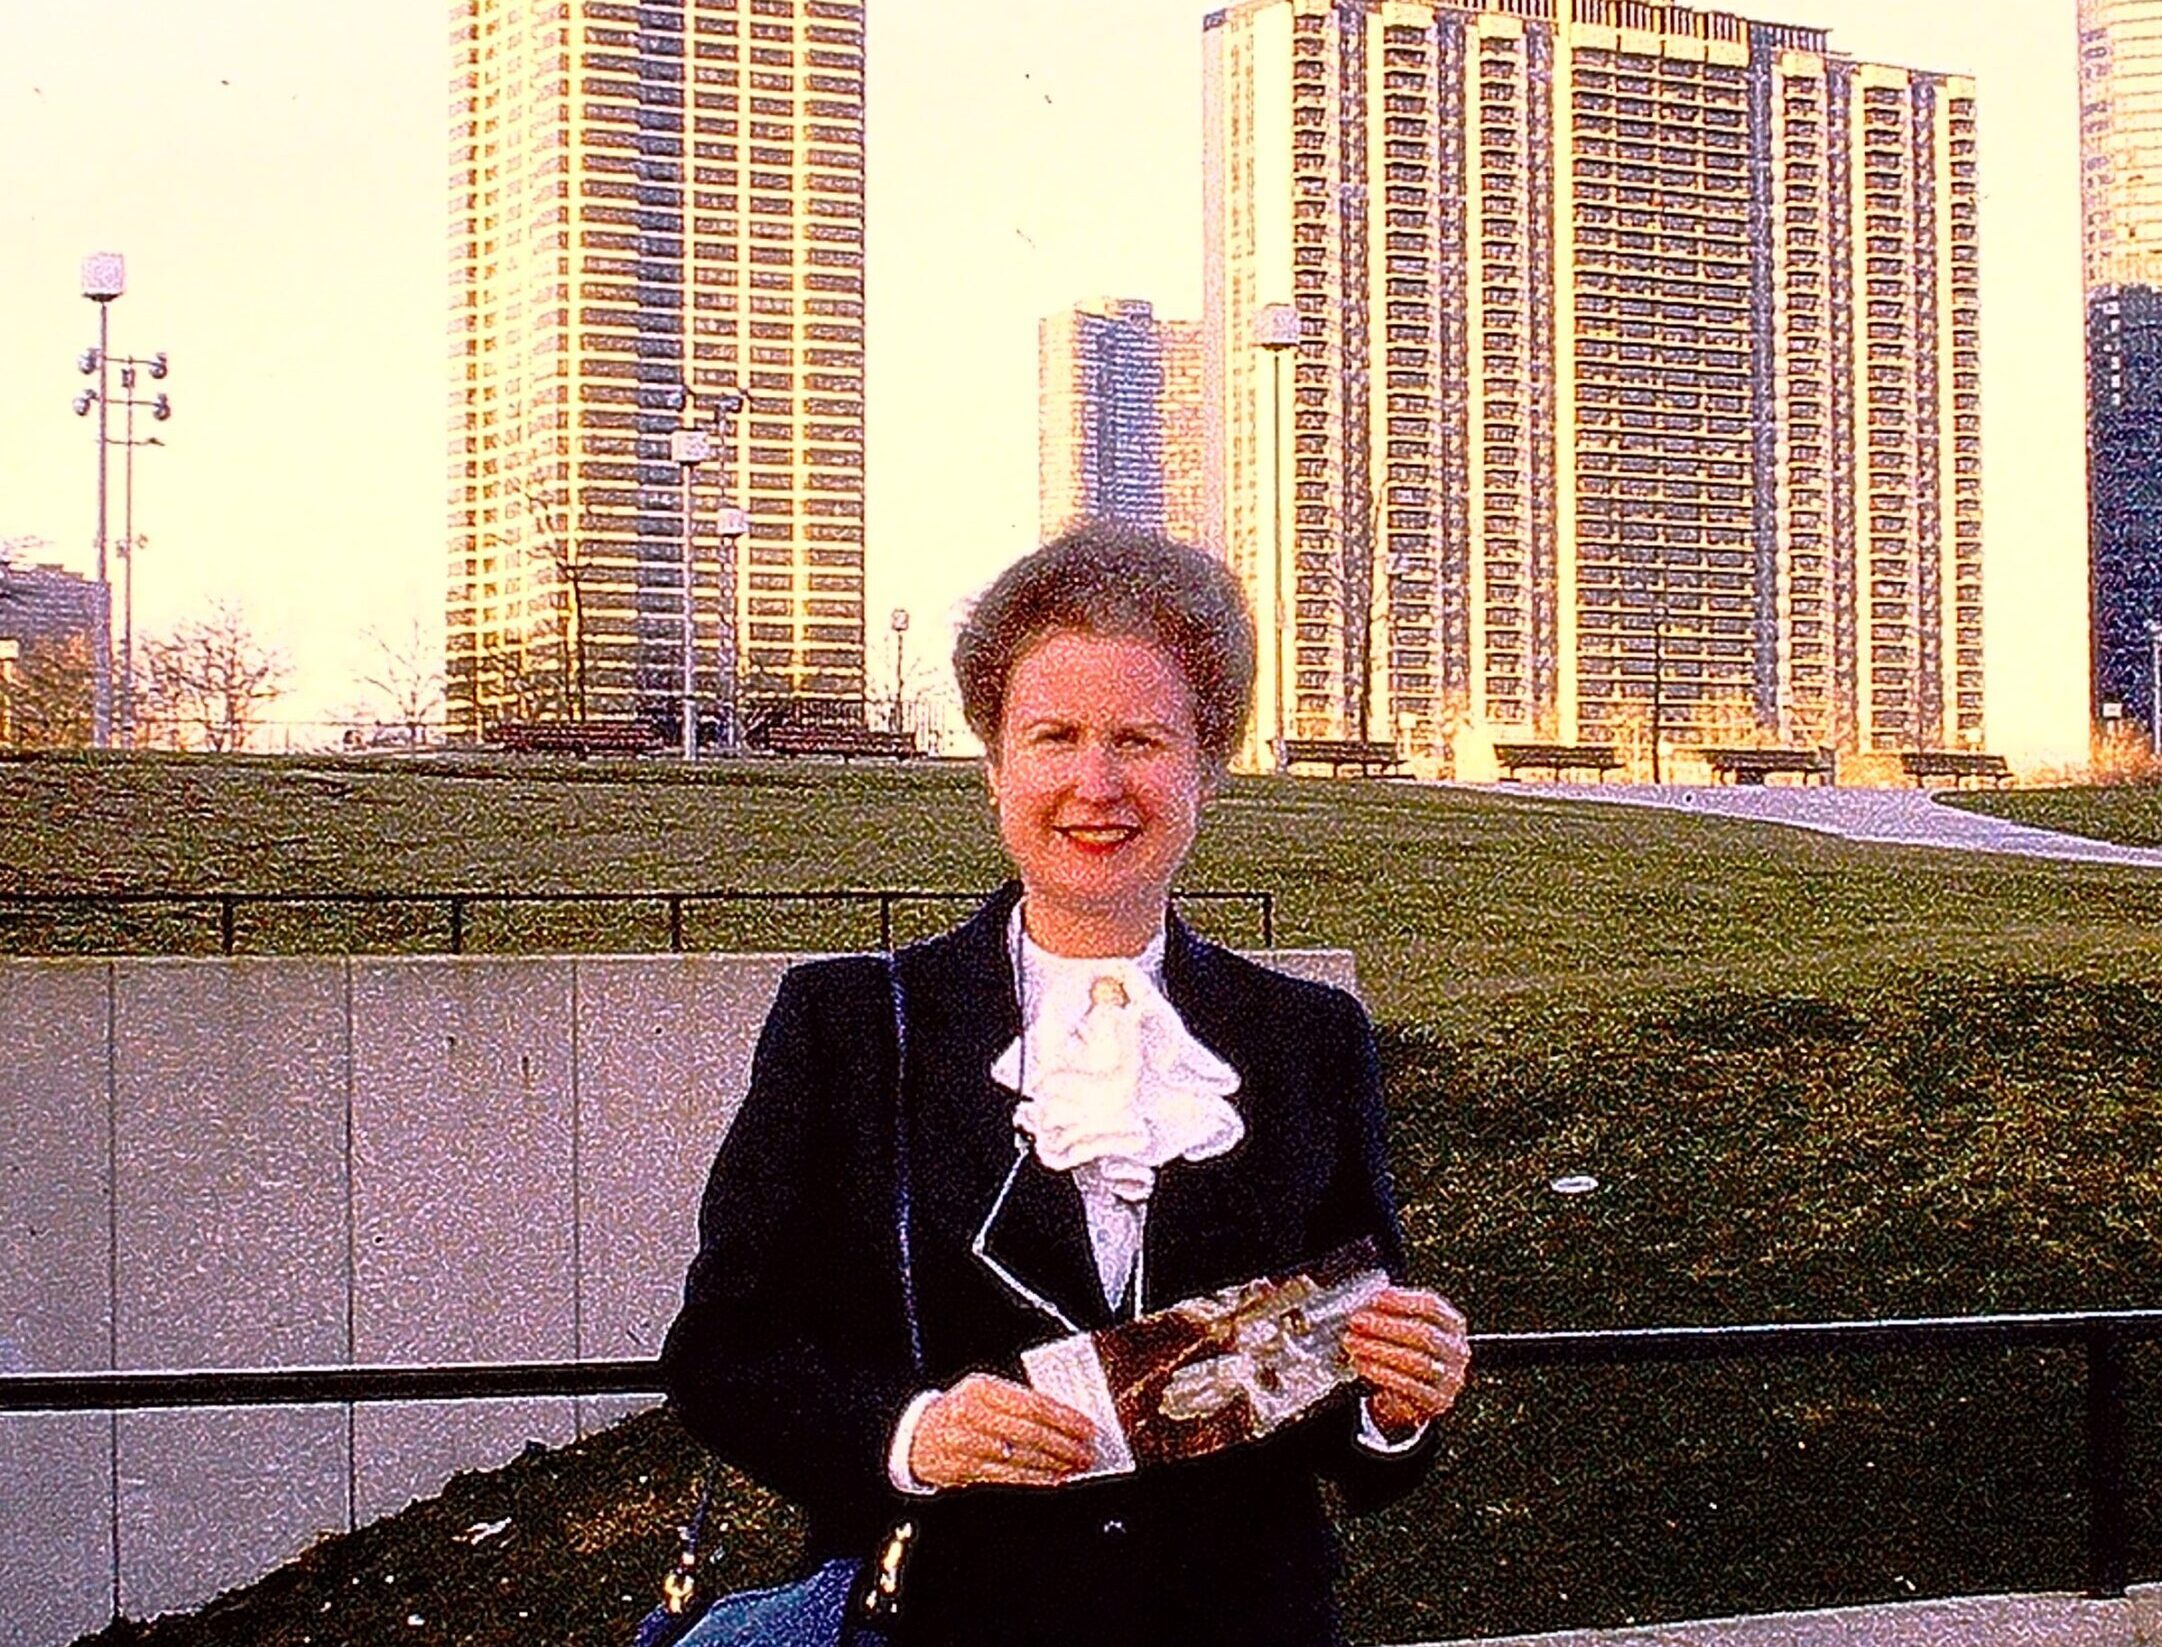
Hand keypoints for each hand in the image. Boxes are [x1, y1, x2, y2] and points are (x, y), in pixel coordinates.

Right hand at [909, 1373, 1098, 1488]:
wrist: (919, 1436)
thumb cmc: (959, 1410)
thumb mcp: (984, 1392)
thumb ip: (1018, 1400)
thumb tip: (1063, 1416)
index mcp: (982, 1389)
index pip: (1031, 1404)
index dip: (1063, 1418)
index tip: (1084, 1427)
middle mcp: (972, 1416)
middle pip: (1029, 1432)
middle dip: (1063, 1444)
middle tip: (1084, 1450)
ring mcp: (967, 1445)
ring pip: (1020, 1457)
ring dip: (1053, 1464)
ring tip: (1074, 1466)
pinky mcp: (966, 1471)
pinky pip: (1008, 1477)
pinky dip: (1034, 1479)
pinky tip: (1052, 1479)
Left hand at [1346, 1287, 1469, 1438]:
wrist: (1411, 1399)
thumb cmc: (1407, 1355)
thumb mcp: (1405, 1330)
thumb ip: (1392, 1314)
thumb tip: (1365, 1300)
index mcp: (1452, 1325)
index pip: (1431, 1306)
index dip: (1401, 1300)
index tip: (1375, 1299)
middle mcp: (1456, 1350)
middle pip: (1423, 1333)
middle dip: (1385, 1325)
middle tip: (1358, 1321)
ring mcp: (1450, 1377)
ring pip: (1416, 1360)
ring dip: (1379, 1349)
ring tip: (1354, 1343)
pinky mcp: (1437, 1401)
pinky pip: (1409, 1386)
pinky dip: (1382, 1374)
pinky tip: (1363, 1365)